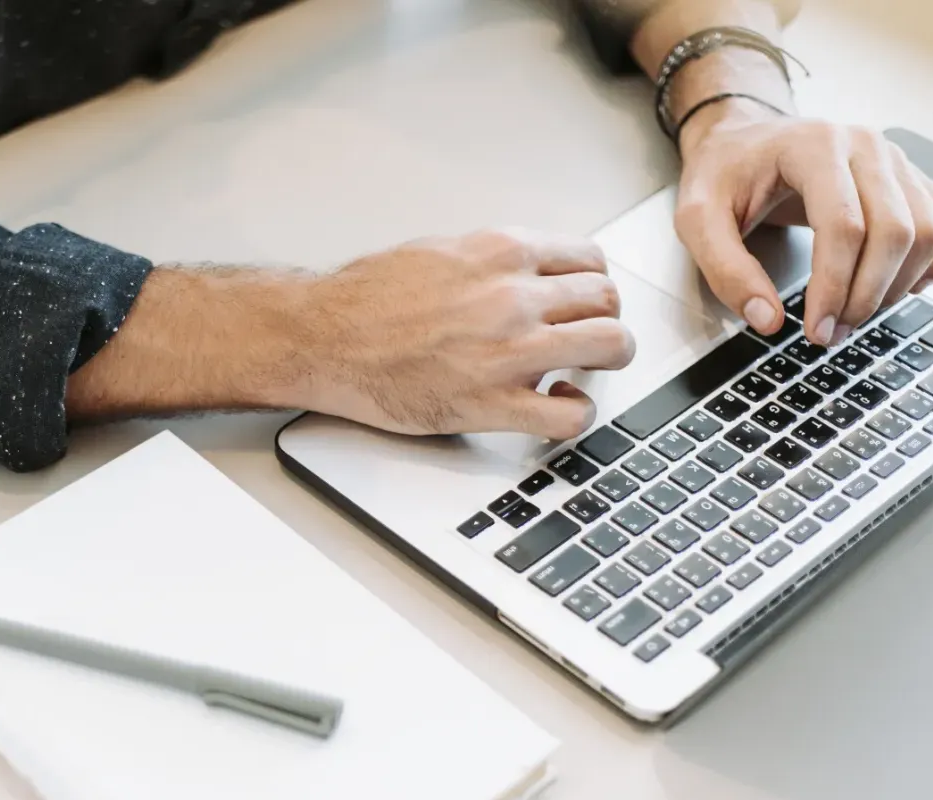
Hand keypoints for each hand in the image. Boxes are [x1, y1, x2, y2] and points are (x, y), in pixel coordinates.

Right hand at [67, 230, 633, 438]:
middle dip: (605, 322)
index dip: (594, 287)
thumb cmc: (366, 298)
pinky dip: (576, 415)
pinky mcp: (492, 402)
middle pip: (607, 302)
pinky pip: (570, 415)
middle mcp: (514, 295)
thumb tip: (530, 276)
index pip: (590, 260)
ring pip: (608, 347)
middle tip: (588, 340)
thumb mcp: (440, 252)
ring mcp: (508, 350)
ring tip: (582, 373)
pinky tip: (556, 407)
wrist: (324, 337)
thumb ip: (496, 262)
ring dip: (606, 362)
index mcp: (501, 251)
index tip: (584, 303)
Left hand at [675, 105, 932, 346]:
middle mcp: (865, 146)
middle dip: (866, 295)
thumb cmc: (721, 175)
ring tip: (849, 316)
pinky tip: (888, 290)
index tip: (814, 331)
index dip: (834, 287)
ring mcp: (892, 161)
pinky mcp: (904, 180)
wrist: (742, 141)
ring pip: (926, 231)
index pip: (844, 226)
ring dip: (895, 286)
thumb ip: (726, 271)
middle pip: (895, 231)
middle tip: (830, 334)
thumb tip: (767, 321)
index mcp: (815, 147)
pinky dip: (923, 266)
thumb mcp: (697, 220)